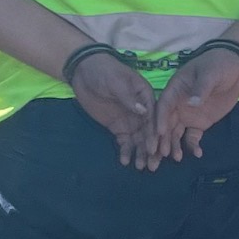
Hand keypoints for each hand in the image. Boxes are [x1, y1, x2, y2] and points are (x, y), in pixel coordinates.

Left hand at [69, 51, 161, 169]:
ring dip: (141, 153)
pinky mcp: (118, 127)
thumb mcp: (116, 82)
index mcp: (146, 97)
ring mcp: (130, 120)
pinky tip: (125, 161)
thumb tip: (143, 112)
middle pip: (149, 132)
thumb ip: (128, 97)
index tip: (154, 148)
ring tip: (140, 167)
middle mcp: (141, 111)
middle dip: (151, 149)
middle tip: (152, 166)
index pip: (153, 117)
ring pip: (139, 140)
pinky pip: (124, 141)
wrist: (84, 72)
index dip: (155, 133)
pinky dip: (126, 151)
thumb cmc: (104, 71)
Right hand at [152, 46, 238, 162]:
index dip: (159, 119)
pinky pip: (193, 137)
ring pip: (175, 133)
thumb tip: (193, 103)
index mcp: (175, 89)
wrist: (234, 68)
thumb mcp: (210, 72)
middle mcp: (177, 105)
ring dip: (173, 146)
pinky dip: (192, 146)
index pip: (164, 105)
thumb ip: (201, 87)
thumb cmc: (218, 64)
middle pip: (165, 123)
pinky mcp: (199, 123)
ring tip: (176, 159)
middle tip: (158, 155)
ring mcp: (187, 115)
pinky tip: (197, 154)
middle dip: (161, 139)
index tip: (158, 133)